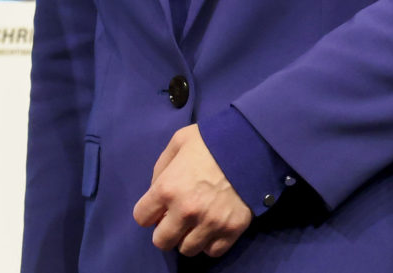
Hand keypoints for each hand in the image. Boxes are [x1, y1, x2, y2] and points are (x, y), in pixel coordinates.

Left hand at [132, 124, 252, 257]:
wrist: (250, 145)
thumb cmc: (210, 140)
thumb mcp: (178, 142)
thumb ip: (161, 168)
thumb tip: (155, 190)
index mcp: (167, 188)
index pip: (141, 218)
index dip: (148, 212)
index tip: (158, 208)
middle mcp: (185, 211)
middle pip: (161, 242)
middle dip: (165, 231)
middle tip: (175, 220)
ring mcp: (209, 223)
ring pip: (187, 250)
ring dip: (187, 239)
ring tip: (195, 224)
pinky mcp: (231, 230)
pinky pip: (213, 251)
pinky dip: (210, 243)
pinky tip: (211, 228)